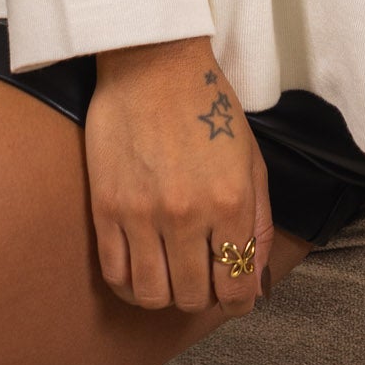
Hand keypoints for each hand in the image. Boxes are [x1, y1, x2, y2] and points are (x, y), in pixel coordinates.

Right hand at [84, 37, 271, 317]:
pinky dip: (129, 285)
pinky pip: (115, 274)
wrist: (153, 63)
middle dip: (202, 298)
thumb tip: (257, 278)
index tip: (235, 297)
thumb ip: (257, 222)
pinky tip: (141, 270)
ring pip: (151, 296)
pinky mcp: (106, 207)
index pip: (237, 285)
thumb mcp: (251, 160)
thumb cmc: (209, 107)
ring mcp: (142, 214)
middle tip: (202, 280)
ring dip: (165, 297)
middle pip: (192, 298)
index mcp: (231, 201)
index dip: (239, 301)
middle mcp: (187, 215)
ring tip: (170, 278)